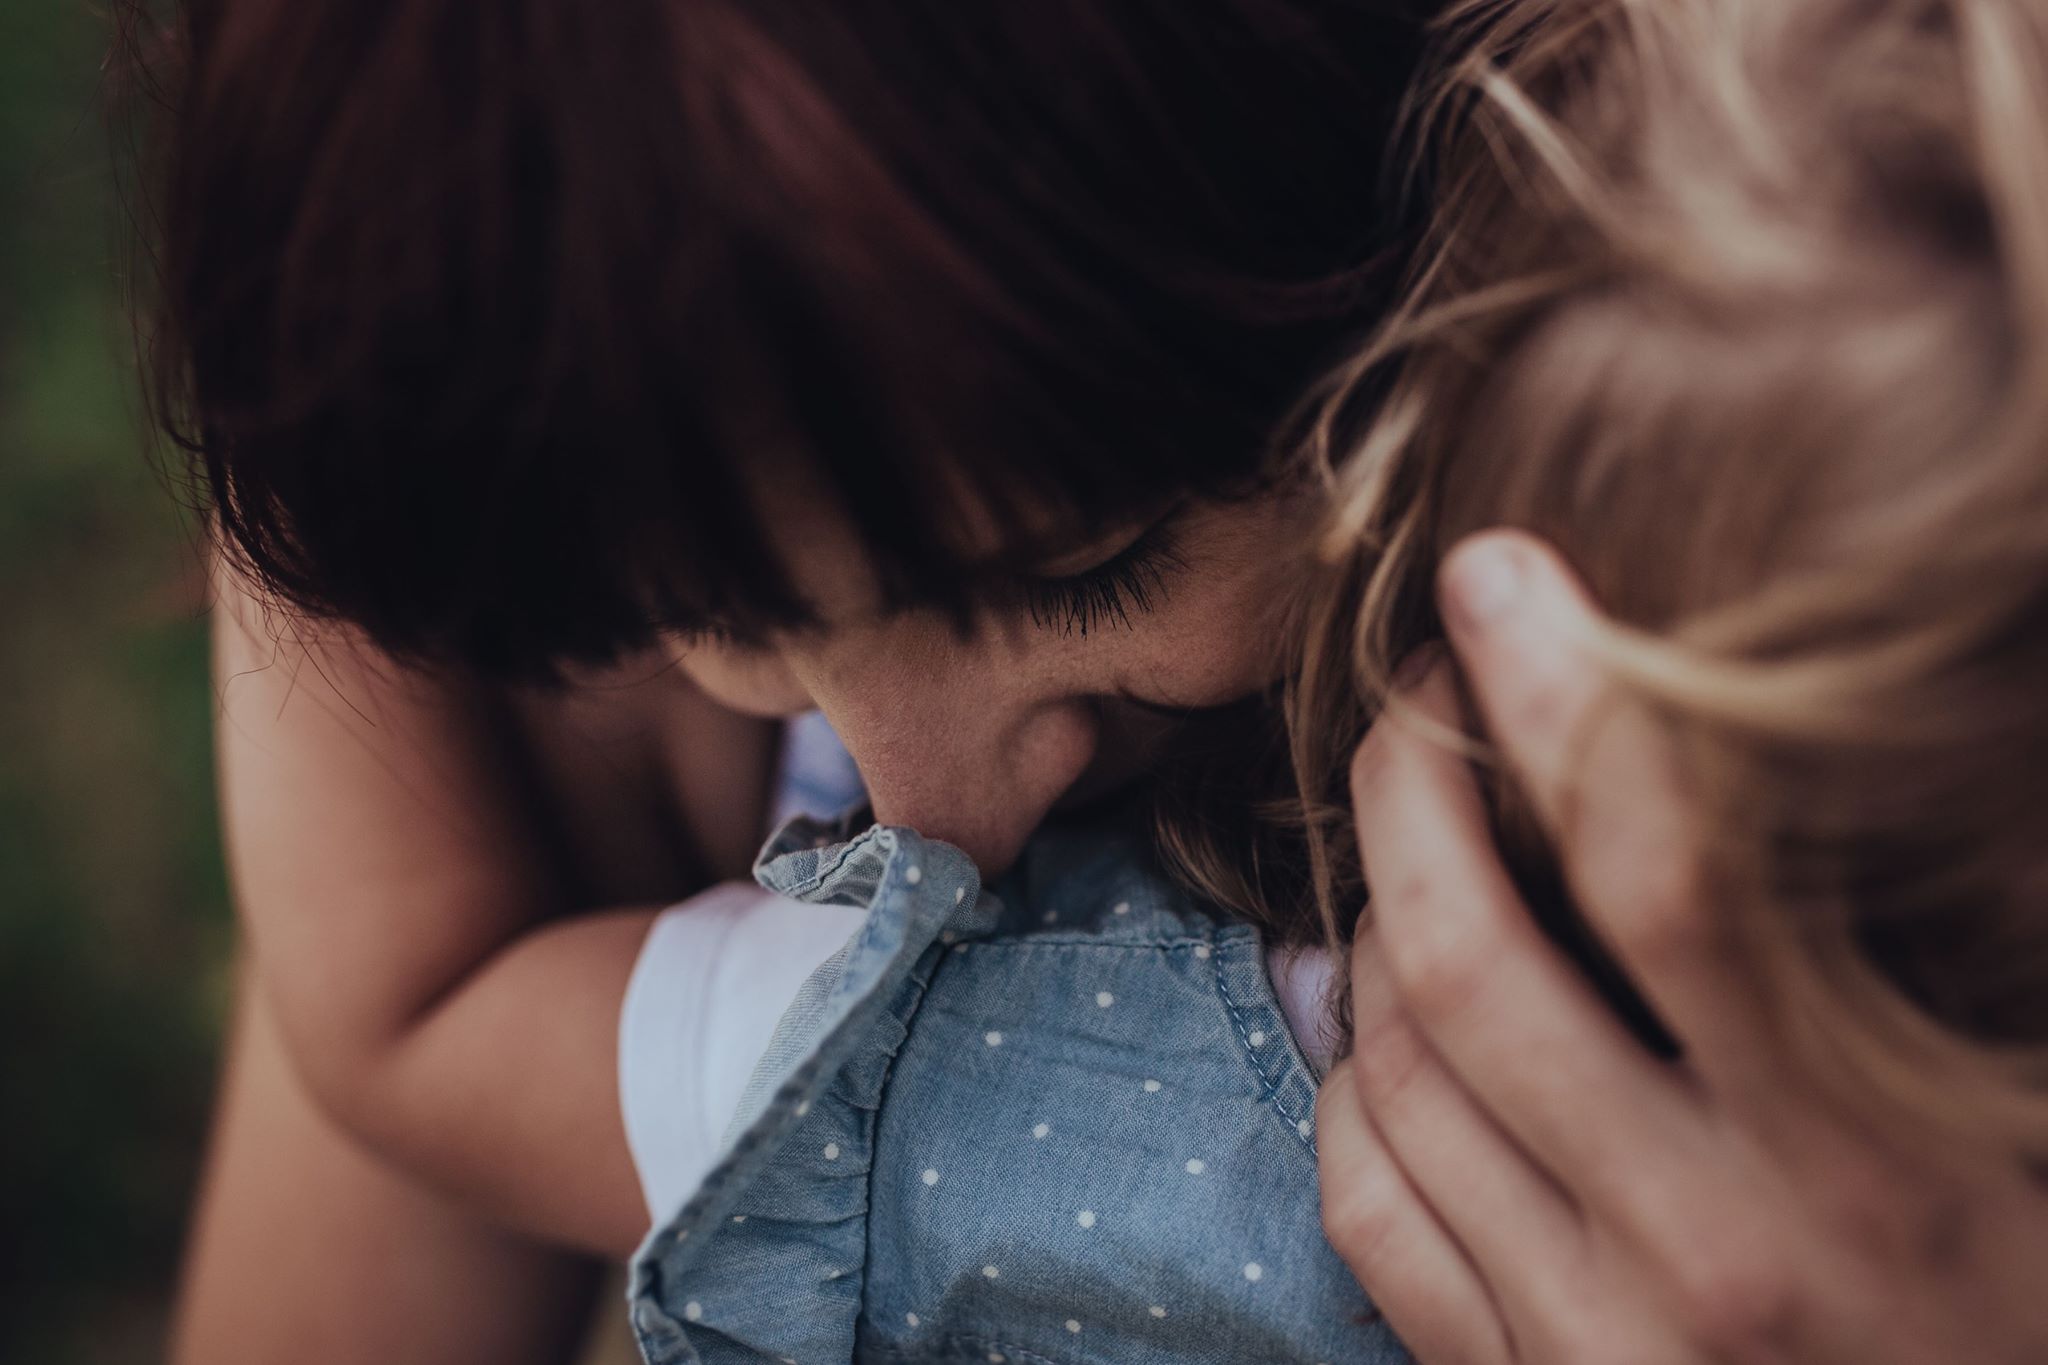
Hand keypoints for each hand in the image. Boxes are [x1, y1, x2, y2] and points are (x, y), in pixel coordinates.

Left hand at [1316, 529, 2047, 1364]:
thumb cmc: (2034, 1312)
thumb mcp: (2039, 1129)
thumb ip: (1923, 966)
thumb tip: (1758, 785)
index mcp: (1874, 1166)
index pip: (1670, 874)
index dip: (1567, 693)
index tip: (1502, 580)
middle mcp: (1711, 1251)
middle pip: (1464, 960)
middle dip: (1409, 786)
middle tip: (1416, 698)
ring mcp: (1594, 1342)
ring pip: (1390, 1073)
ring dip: (1368, 925)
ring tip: (1406, 848)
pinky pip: (1369, 1210)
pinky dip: (1338, 1087)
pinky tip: (1356, 1013)